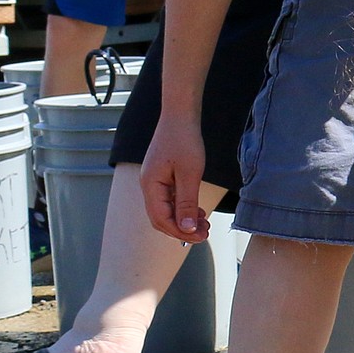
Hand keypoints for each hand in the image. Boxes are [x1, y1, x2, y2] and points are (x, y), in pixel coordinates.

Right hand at [140, 114, 207, 241]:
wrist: (180, 115)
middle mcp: (148, 185)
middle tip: (205, 234)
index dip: (180, 232)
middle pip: (161, 218)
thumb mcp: (190, 173)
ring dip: (184, 220)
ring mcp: (154, 181)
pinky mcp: (162, 177)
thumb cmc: (185, 140)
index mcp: (150, 185)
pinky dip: (183, 208)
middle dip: (182, 229)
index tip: (201, 237)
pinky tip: (198, 211)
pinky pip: (169, 200)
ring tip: (205, 225)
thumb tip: (186, 228)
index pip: (161, 219)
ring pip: (166, 210)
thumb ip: (187, 202)